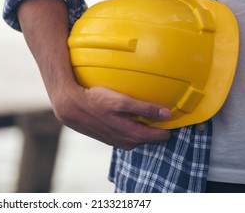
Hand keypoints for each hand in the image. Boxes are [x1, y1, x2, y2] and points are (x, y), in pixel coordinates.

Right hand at [51, 85, 170, 149]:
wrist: (71, 107)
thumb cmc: (95, 101)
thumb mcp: (122, 102)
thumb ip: (145, 108)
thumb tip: (167, 114)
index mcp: (133, 135)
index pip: (160, 136)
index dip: (168, 127)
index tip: (173, 117)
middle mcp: (126, 142)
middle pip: (149, 138)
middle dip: (157, 128)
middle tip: (161, 114)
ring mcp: (117, 141)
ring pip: (138, 137)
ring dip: (143, 128)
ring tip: (146, 114)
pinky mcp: (109, 137)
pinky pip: (127, 135)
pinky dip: (132, 127)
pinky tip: (128, 116)